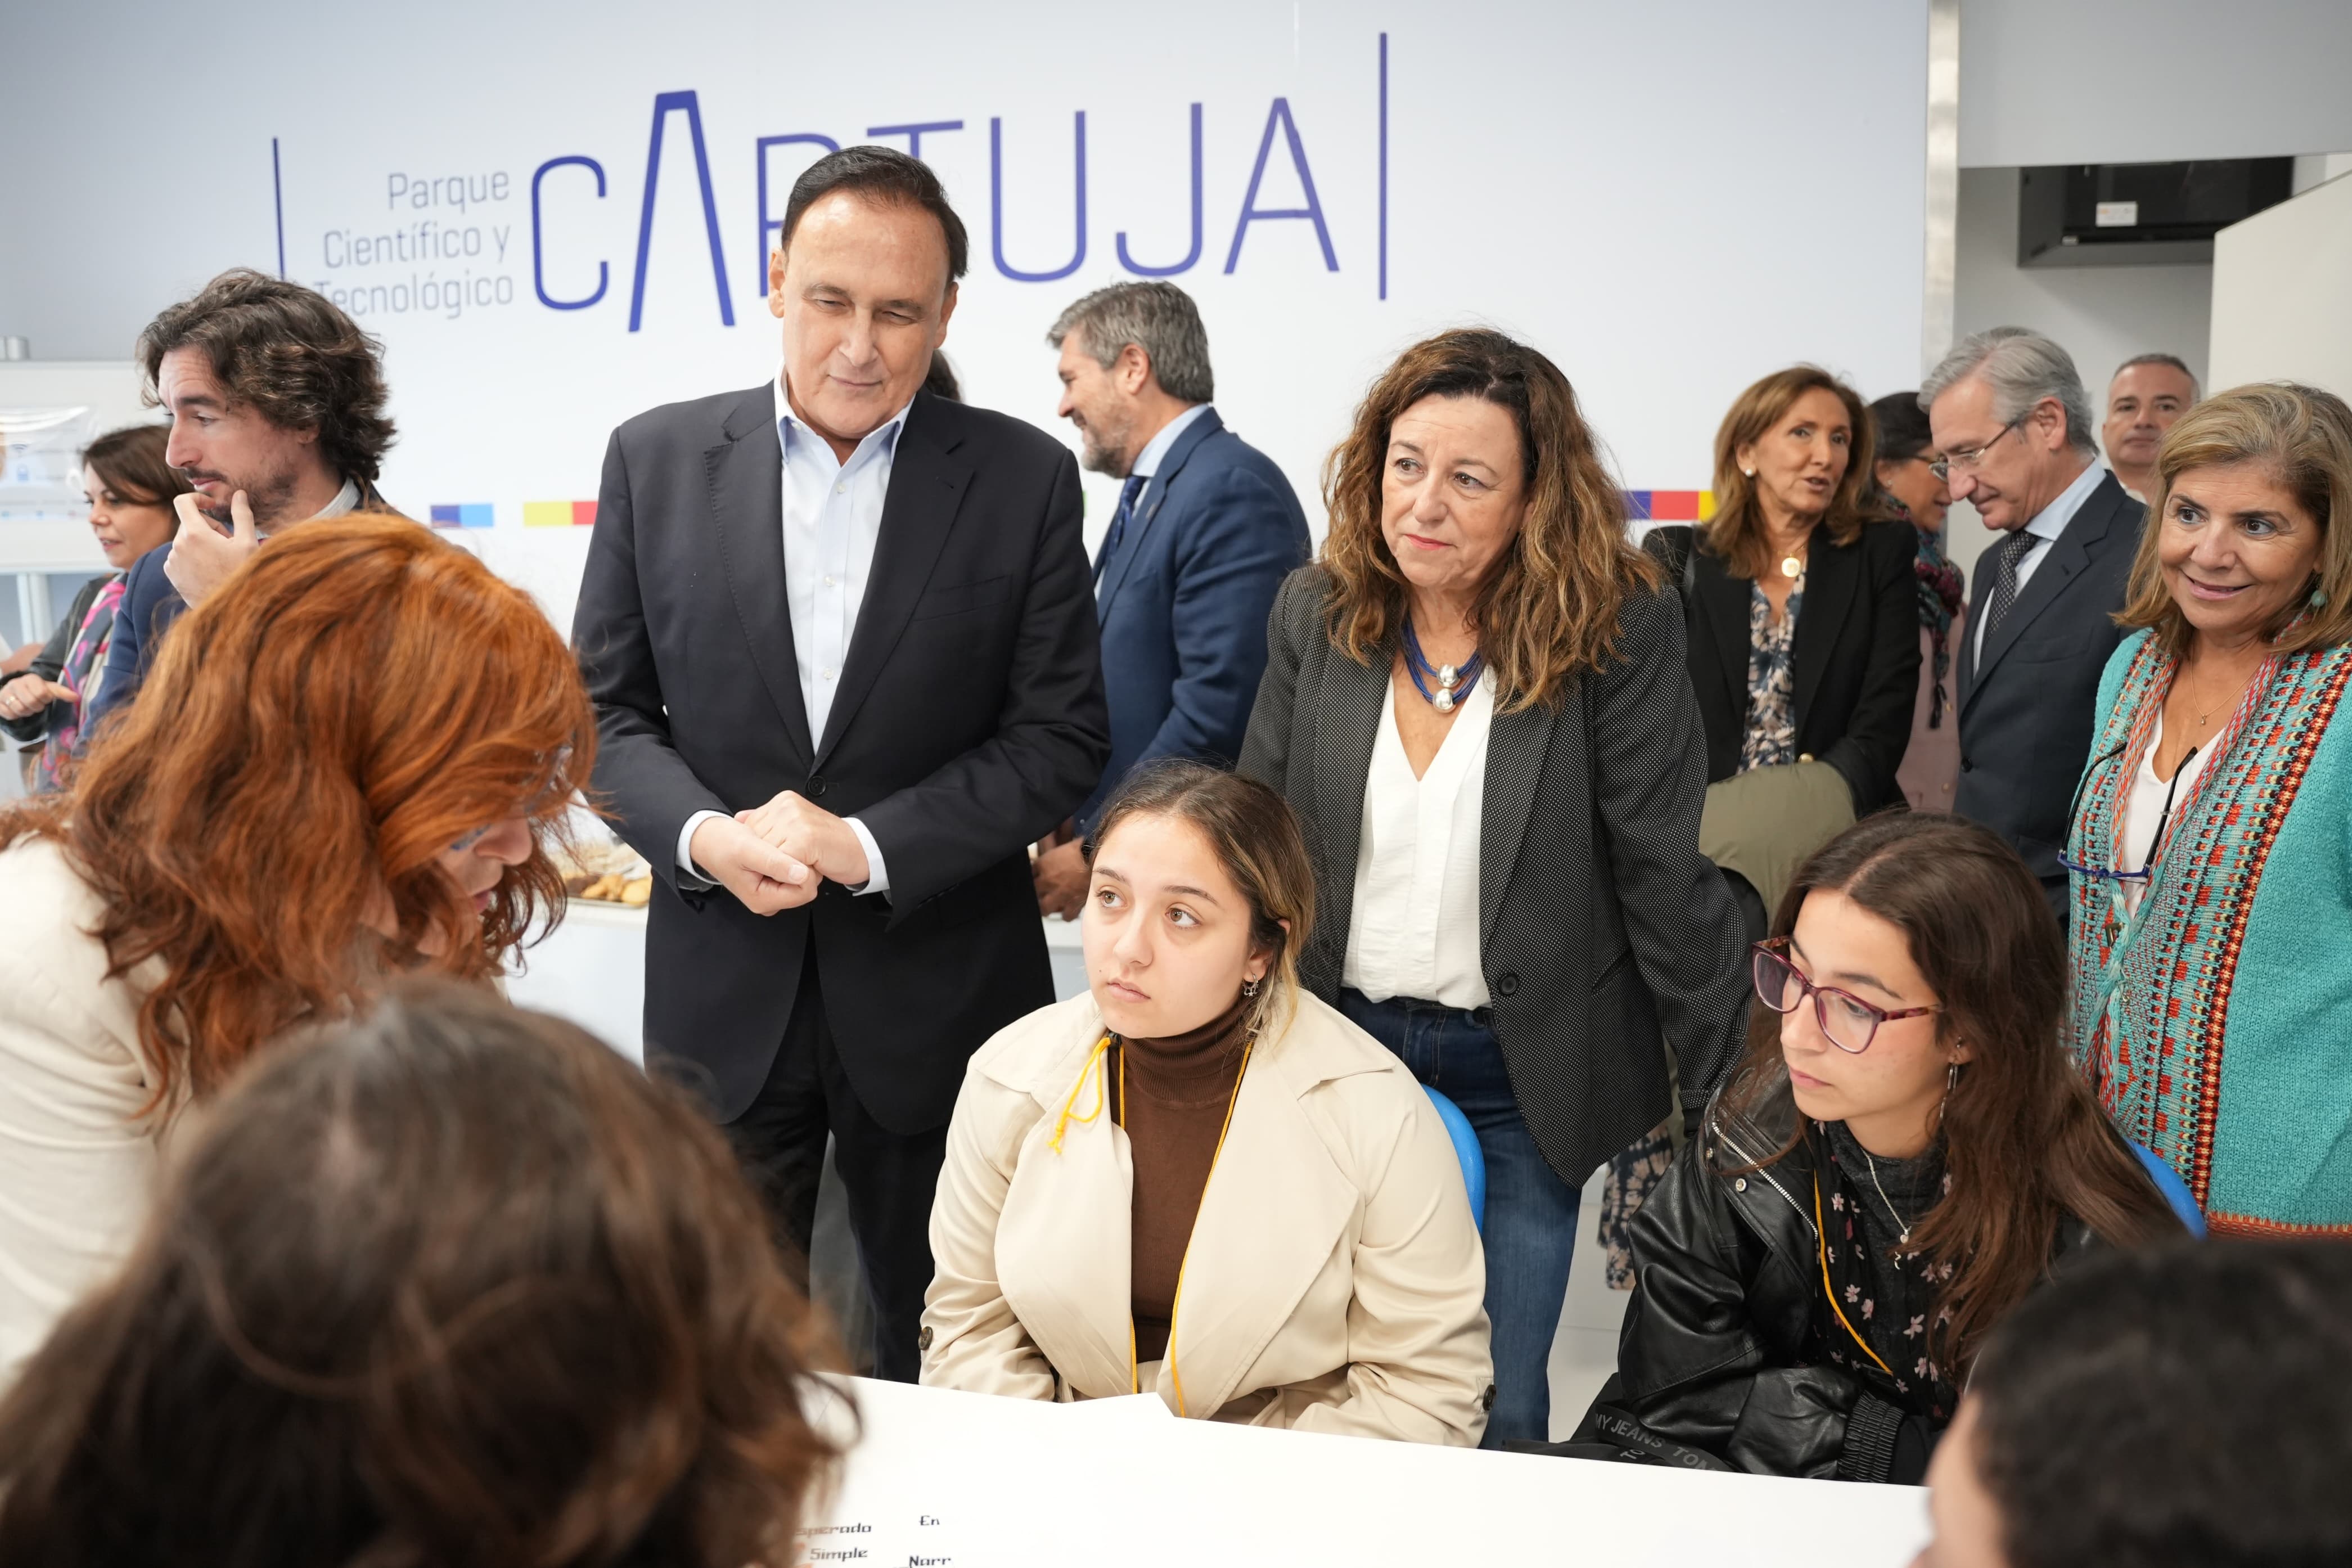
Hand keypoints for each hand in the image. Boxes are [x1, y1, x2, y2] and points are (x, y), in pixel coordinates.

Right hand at [0, 678, 75, 721]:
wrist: (16, 693)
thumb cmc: (36, 691)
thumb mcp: (50, 689)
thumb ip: (62, 692)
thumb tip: (76, 697)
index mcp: (31, 678)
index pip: (42, 692)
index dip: (46, 699)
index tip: (46, 698)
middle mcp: (16, 683)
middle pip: (31, 702)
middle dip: (37, 707)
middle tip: (37, 705)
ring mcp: (5, 692)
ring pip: (19, 709)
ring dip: (27, 712)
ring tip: (28, 707)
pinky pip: (8, 714)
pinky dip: (15, 716)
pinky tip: (18, 710)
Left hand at [163, 490, 259, 607]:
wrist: (230, 611)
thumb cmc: (242, 576)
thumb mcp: (248, 543)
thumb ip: (242, 515)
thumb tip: (239, 493)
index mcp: (195, 534)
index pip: (183, 501)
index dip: (198, 498)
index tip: (211, 506)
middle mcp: (178, 545)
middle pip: (189, 522)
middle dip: (207, 526)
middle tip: (227, 542)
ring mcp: (172, 560)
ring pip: (185, 540)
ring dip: (201, 542)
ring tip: (219, 559)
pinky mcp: (171, 573)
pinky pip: (179, 555)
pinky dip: (192, 556)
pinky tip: (208, 569)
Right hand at [689, 815, 816, 913]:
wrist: (707, 839)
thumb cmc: (721, 844)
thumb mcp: (748, 849)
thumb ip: (775, 863)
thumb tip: (802, 874)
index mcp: (762, 899)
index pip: (805, 891)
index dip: (805, 869)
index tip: (793, 851)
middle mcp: (767, 900)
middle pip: (805, 887)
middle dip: (800, 865)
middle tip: (781, 847)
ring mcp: (770, 893)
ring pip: (801, 879)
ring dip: (794, 860)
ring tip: (775, 846)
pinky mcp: (772, 883)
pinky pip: (793, 873)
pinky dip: (788, 858)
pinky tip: (774, 848)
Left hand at [734, 790, 871, 887]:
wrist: (862, 850)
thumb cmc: (828, 845)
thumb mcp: (794, 828)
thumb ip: (767, 822)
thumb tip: (738, 818)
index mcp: (783, 801)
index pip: (751, 828)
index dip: (760, 851)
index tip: (782, 857)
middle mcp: (786, 805)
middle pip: (755, 842)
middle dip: (768, 860)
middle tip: (797, 862)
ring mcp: (795, 819)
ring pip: (766, 853)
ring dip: (780, 868)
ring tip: (805, 863)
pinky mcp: (804, 838)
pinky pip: (780, 863)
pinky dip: (790, 873)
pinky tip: (811, 867)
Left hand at [1033, 837, 1087, 919]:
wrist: (1098, 860)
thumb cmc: (1084, 851)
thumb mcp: (1064, 847)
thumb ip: (1054, 856)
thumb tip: (1052, 858)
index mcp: (1044, 865)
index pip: (1030, 874)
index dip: (1034, 877)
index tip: (1037, 879)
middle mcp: (1048, 881)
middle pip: (1034, 894)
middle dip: (1038, 895)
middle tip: (1043, 895)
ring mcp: (1059, 895)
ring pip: (1046, 909)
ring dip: (1049, 907)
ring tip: (1053, 905)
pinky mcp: (1073, 904)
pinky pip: (1066, 916)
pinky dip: (1068, 914)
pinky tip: (1069, 910)